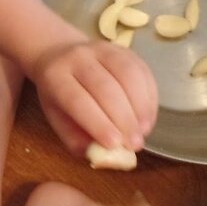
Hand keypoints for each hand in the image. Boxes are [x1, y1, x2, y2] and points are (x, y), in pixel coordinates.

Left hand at [28, 40, 158, 156]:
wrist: (59, 55)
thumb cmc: (58, 95)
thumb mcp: (57, 119)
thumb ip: (77, 139)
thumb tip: (104, 156)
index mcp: (56, 77)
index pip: (78, 100)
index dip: (98, 123)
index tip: (115, 145)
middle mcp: (79, 58)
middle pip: (106, 88)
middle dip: (124, 119)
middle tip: (135, 144)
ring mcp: (103, 49)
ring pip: (128, 75)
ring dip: (141, 107)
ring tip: (144, 131)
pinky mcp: (124, 49)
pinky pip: (142, 71)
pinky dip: (149, 96)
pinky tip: (149, 117)